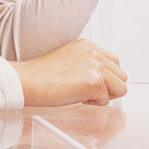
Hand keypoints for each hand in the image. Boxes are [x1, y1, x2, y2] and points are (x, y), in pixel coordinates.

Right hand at [9, 39, 127, 107]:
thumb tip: (105, 80)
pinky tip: (75, 96)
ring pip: (120, 88)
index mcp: (87, 45)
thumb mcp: (69, 59)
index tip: (88, 82)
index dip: (105, 76)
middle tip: (86, 90)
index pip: (114, 62)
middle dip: (108, 87)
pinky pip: (106, 100)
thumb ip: (88, 63)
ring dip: (104, 95)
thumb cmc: (41, 74)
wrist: (27, 81)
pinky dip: (92, 103)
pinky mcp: (94, 82)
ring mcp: (95, 66)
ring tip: (81, 92)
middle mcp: (93, 52)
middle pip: (121, 75)